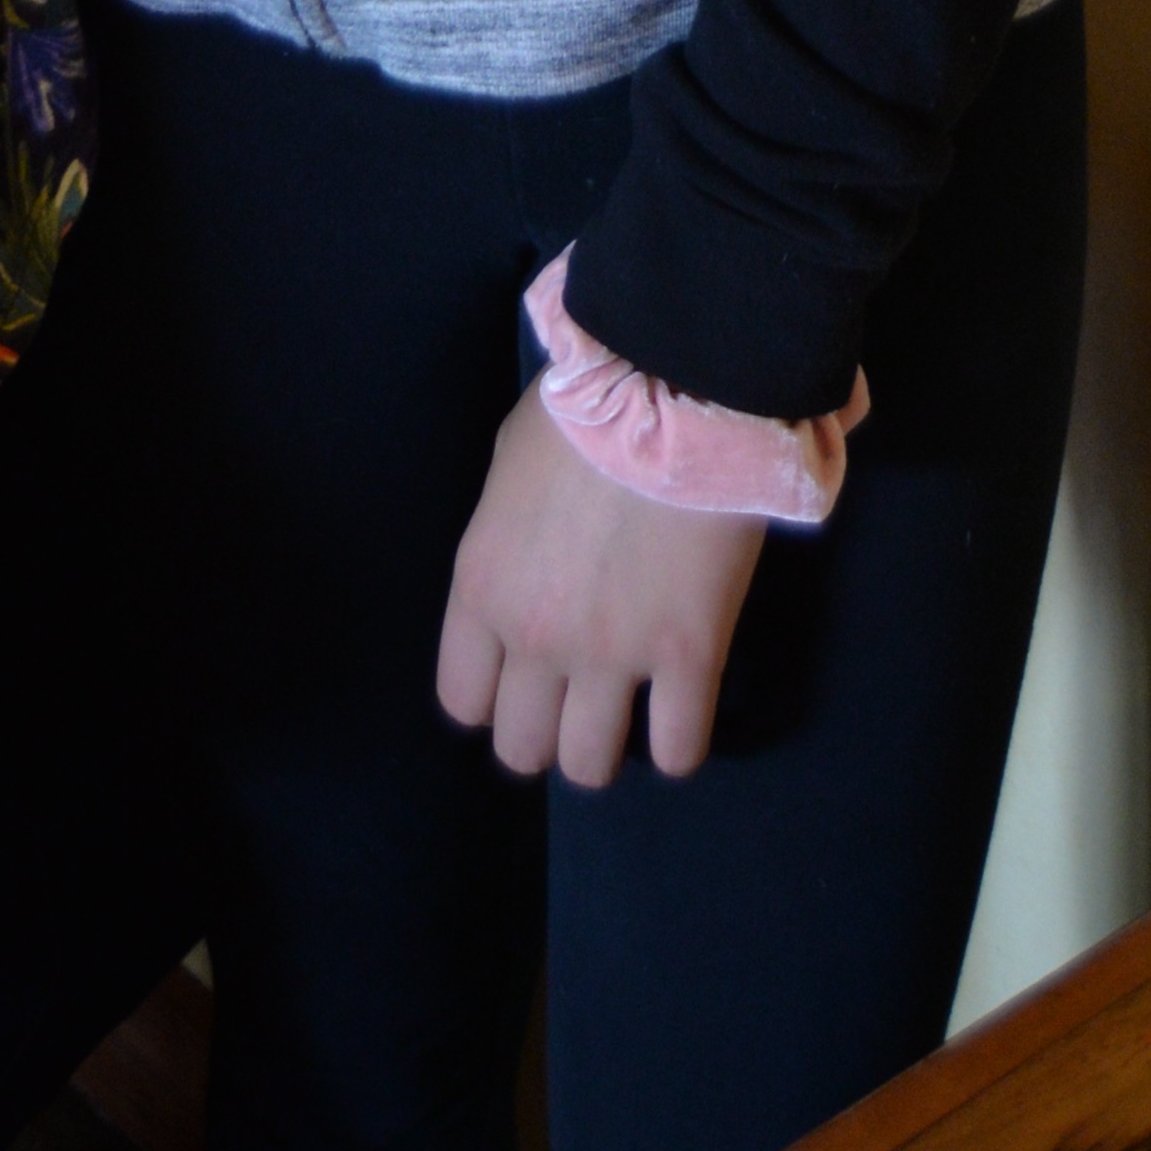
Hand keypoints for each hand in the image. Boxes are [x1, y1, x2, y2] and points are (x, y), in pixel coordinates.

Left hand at [435, 383, 761, 789]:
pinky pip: (677, 751)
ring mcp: (612, 654)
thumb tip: (525, 569)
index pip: (463, 700)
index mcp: (483, 587)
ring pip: (588, 767)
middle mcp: (534, 636)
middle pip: (521, 749)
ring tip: (628, 708)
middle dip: (546, 730)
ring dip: (606, 745)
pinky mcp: (688, 656)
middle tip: (577, 695)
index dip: (494, 697)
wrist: (674, 382)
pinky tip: (681, 709)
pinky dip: (677, 743)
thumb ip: (505, 540)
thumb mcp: (508, 467)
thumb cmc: (586, 406)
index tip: (523, 677)